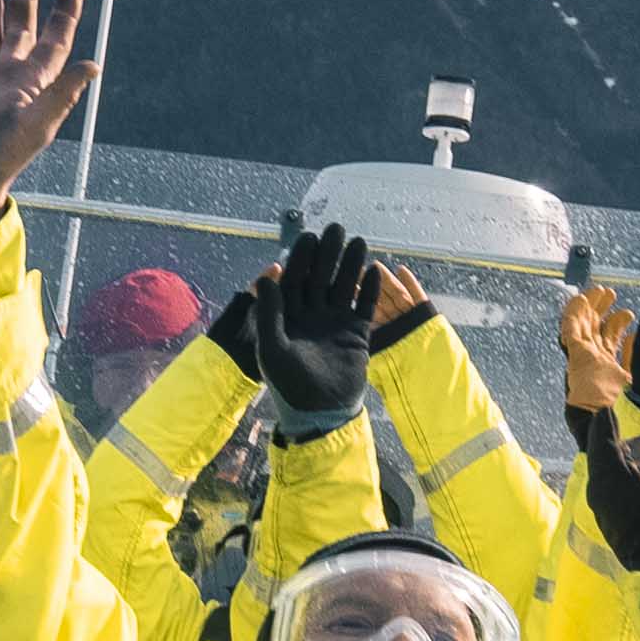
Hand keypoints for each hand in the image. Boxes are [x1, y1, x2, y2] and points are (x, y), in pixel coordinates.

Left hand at [248, 222, 390, 426]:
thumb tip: (264, 279)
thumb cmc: (290, 384)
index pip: (294, 280)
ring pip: (343, 287)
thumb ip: (269, 314)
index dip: (301, 259)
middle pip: (320, 277)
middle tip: (336, 228)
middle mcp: (312, 316)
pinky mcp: (356, 334)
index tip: (308, 236)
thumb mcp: (272, 349)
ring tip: (360, 241)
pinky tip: (375, 270)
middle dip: (328, 254)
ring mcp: (334, 324)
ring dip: (351, 265)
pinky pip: (364, 307)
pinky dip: (369, 290)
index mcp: (288, 317)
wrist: (321, 412)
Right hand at [554, 278, 637, 442]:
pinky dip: (573, 314)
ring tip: (600, 291)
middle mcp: (599, 368)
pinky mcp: (576, 361)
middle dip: (603, 312)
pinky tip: (579, 299)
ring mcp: (586, 364)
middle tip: (610, 293)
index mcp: (614, 374)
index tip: (626, 313)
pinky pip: (570, 332)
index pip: (612, 344)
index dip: (617, 326)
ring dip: (590, 307)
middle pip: (597, 333)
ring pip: (583, 328)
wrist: (620, 430)